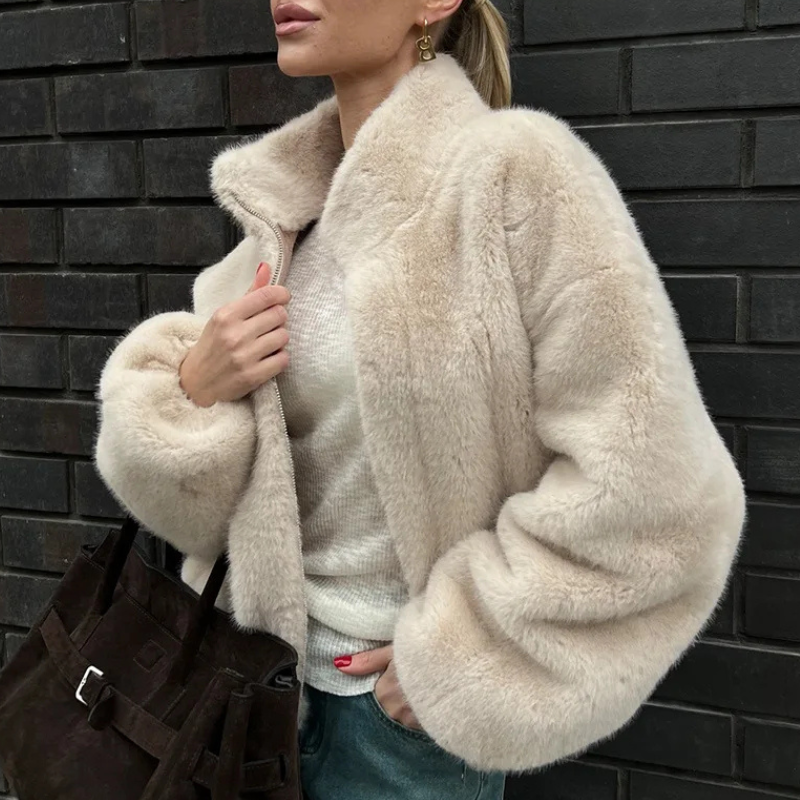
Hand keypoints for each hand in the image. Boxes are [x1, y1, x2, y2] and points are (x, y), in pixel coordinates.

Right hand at [179, 262, 290, 406]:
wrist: (195, 382)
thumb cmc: (213, 345)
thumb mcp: (224, 316)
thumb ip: (249, 293)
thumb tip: (266, 267)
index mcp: (226, 315)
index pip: (265, 296)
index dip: (280, 294)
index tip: (283, 297)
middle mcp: (234, 335)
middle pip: (279, 315)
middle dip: (278, 318)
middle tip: (269, 325)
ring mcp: (244, 357)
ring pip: (284, 337)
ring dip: (279, 339)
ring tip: (266, 342)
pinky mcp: (252, 377)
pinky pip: (283, 359)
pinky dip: (279, 358)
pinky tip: (268, 358)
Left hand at [334, 645, 423, 730]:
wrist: (465, 668)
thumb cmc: (428, 651)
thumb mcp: (396, 649)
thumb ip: (368, 660)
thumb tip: (339, 665)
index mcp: (385, 692)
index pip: (376, 694)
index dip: (385, 682)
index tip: (395, 674)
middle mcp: (398, 712)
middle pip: (390, 707)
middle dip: (397, 695)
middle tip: (409, 680)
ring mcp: (416, 723)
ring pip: (405, 715)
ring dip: (411, 706)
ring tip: (423, 688)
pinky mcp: (432, 728)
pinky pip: (420, 722)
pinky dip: (423, 712)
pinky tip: (432, 700)